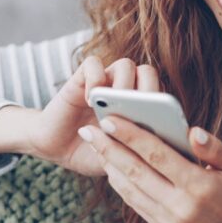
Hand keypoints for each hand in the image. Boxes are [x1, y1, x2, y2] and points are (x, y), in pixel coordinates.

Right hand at [29, 57, 155, 176]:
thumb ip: (137, 150)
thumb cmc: (92, 153)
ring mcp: (104, 82)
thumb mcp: (119, 159)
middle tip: (137, 113)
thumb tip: (161, 146)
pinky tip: (90, 99)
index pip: (162, 95)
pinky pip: (93, 64)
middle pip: (148, 74)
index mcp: (140, 108)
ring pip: (125, 64)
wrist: (56, 149)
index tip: (159, 126)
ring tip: (113, 107)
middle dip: (147, 91)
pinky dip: (94, 77)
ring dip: (123, 84)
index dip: (165, 107)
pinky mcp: (81, 78)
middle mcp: (125, 91)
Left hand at [77, 94, 221, 222]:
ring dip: (109, 164)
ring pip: (130, 188)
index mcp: (199, 185)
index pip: (157, 155)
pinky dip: (120, 183)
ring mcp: (169, 220)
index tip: (110, 119)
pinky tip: (111, 166)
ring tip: (95, 143)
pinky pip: (135, 203)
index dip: (131, 136)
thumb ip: (214, 147)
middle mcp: (180, 205)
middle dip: (109, 148)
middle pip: (136, 171)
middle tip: (88, 128)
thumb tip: (192, 130)